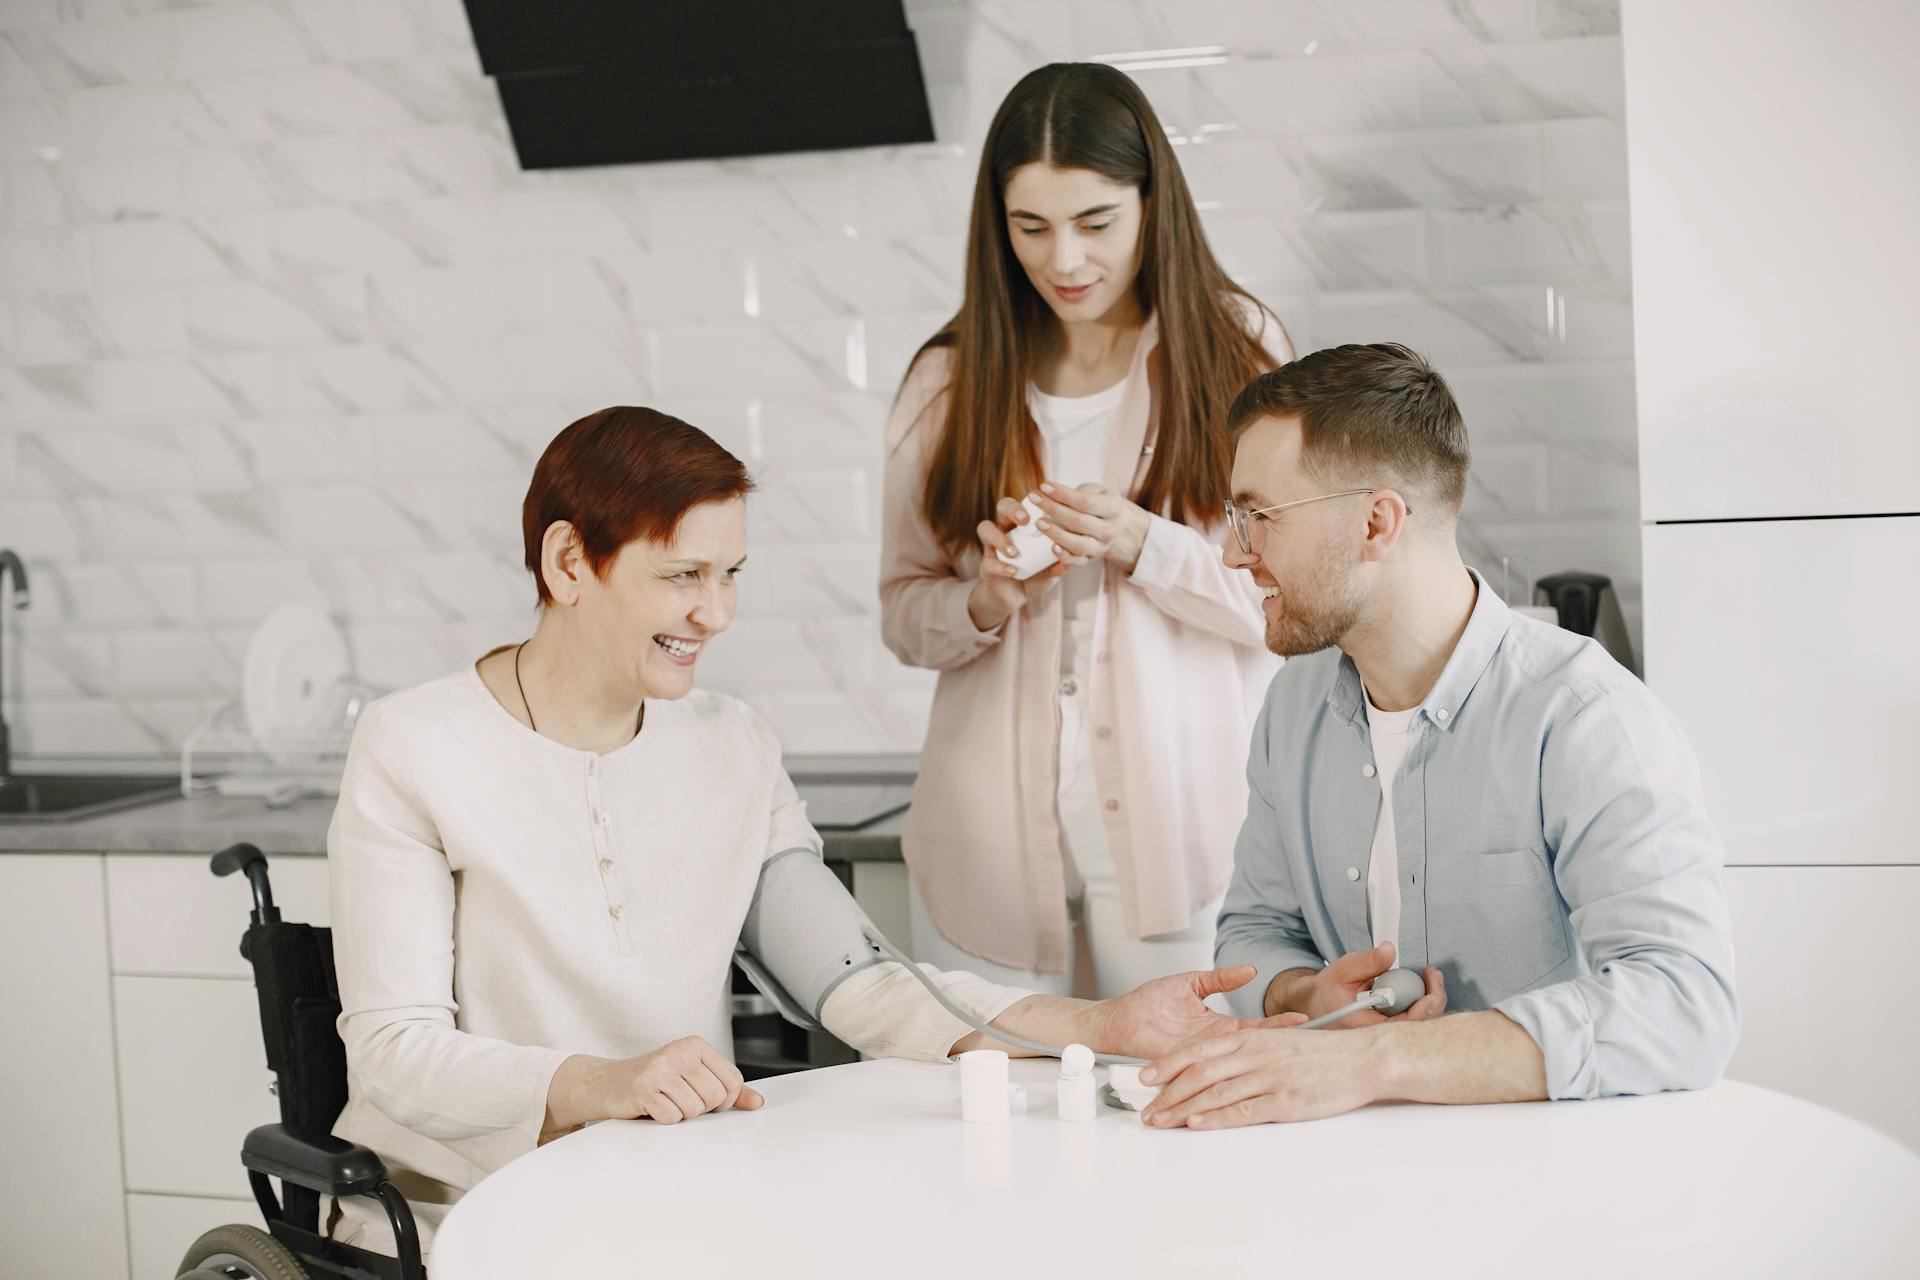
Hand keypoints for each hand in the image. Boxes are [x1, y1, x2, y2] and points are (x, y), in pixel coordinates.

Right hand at [555, 1036, 763, 1133]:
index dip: (725, 1100)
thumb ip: (726, 1088)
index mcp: (695, 1045)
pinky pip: (672, 1117)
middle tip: (679, 1101)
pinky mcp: (643, 1090)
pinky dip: (664, 1120)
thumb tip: (757, 1102)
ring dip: (680, 1114)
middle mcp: (678, 1052)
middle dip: (700, 1108)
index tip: (707, 1101)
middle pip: (715, 1097)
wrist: (605, 1083)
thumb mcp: (692, 1077)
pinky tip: (652, 1109)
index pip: (733, 1080)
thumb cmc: (653, 1082)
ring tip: (665, 1102)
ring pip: (694, 1110)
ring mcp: (659, 1070)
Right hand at [967, 495, 1070, 630]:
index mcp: (1023, 525)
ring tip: (1014, 552)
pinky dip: (1001, 566)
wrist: (1015, 598)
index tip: (1045, 506)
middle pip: (1002, 506)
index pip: (1027, 503)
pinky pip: (988, 562)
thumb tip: (1068, 563)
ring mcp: (992, 546)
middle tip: (1024, 521)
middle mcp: (1005, 529)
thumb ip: (1059, 565)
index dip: (1032, 501)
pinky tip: (1013, 572)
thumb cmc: (1036, 576)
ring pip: (986, 528)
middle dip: (1012, 509)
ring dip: (1000, 538)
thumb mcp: (1052, 570)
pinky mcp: (985, 565)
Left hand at [1028, 482, 1152, 572]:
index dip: (1062, 494)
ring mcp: (1101, 547)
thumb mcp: (1096, 491)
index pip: (1085, 501)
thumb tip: (1046, 493)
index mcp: (1113, 508)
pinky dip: (1064, 557)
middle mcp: (1110, 529)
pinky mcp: (1092, 559)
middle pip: (1079, 521)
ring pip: (1078, 544)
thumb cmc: (1100, 503)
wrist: (1118, 526)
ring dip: (1056, 534)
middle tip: (1034, 499)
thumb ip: (1076, 493)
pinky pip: (1077, 562)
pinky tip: (1051, 547)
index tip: (1043, 486)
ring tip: (1039, 522)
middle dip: (1053, 509)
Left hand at [1082, 965, 1306, 1060]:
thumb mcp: (1191, 983)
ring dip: (1259, 1069)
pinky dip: (1225, 1081)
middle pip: (1253, 1053)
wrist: (1120, 1020)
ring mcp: (1201, 1061)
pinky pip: (1206, 1080)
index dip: (1279, 1027)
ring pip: (1235, 1070)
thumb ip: (1220, 979)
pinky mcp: (1184, 1069)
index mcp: (1220, 1029)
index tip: (1302, 1022)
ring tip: (1288, 1068)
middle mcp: (1214, 1047)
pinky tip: (1245, 1084)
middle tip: (1307, 1051)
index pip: (1257, 1029)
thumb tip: (1249, 970)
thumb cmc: (1150, 1002)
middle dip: (1279, 1051)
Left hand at [1137, 1023, 1385, 1129]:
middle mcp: (1256, 1056)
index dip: (1168, 1063)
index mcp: (1253, 1039)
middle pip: (1199, 1073)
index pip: (1199, 1050)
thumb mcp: (1283, 1041)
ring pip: (1215, 1092)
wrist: (1364, 1058)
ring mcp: (1269, 1078)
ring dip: (1183, 1109)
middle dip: (1167, 1092)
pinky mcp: (1284, 1101)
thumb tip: (1231, 1061)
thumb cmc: (1327, 1054)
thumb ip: (1255, 1049)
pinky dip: (1216, 1116)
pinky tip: (1197, 1123)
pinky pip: (1242, 1109)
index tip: (1146, 1076)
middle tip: (1147, 1109)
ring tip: (1161, 1121)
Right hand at [1284, 941, 1445, 1026]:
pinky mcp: (1394, 1030)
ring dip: (1431, 1000)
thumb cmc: (1327, 991)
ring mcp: (1388, 1036)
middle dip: (1434, 1000)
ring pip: (1421, 1025)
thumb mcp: (1342, 971)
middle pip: (1419, 1028)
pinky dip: (1424, 1003)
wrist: (1317, 1005)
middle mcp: (1379, 1039)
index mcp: (1363, 1029)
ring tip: (1430, 976)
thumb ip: (1367, 962)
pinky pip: (1416, 1021)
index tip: (1430, 992)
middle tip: (1433, 974)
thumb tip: (1390, 951)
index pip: (1401, 1028)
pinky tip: (1423, 987)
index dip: (1422, 1012)